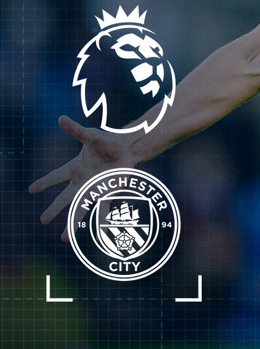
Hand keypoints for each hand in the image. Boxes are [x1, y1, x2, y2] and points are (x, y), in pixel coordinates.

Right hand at [29, 116, 136, 239]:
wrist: (129, 148)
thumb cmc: (109, 141)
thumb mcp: (91, 136)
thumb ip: (76, 130)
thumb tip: (60, 118)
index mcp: (75, 168)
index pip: (55, 176)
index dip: (44, 183)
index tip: (31, 190)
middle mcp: (83, 182)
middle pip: (65, 198)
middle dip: (54, 210)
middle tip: (43, 220)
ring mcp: (95, 189)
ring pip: (80, 210)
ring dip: (72, 225)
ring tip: (64, 239)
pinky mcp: (108, 194)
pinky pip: (102, 212)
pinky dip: (99, 225)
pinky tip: (97, 238)